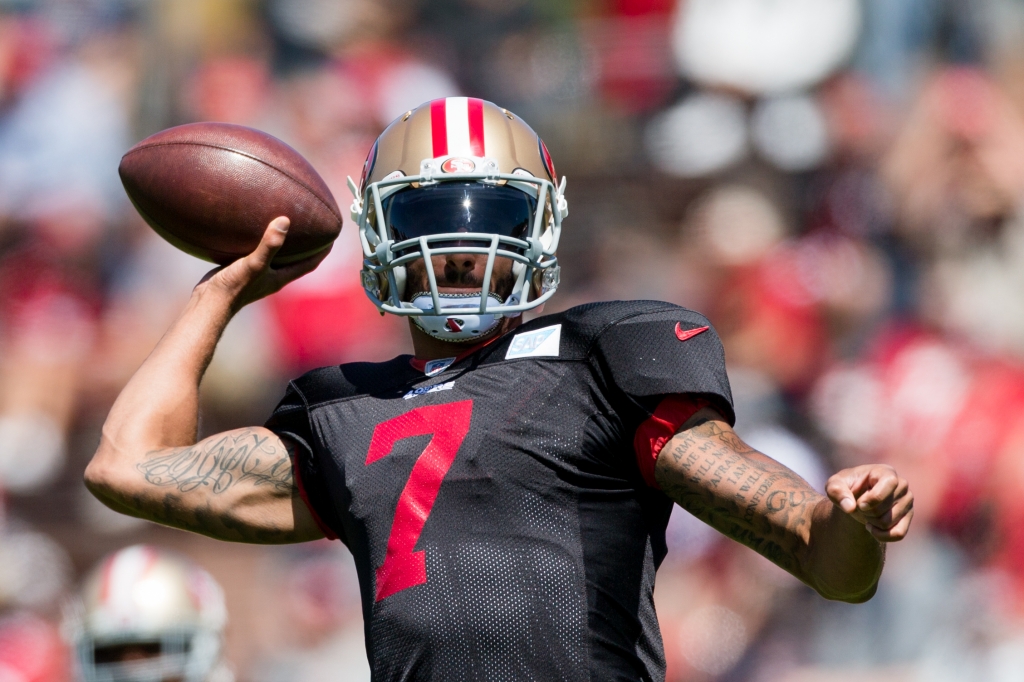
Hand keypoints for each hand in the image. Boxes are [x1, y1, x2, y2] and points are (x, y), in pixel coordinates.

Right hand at [199, 217, 331, 310]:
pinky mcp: (241, 271)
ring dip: (281, 244)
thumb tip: (285, 221)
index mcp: (280, 278)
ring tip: (283, 225)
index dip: (322, 252)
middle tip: (312, 227)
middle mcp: (271, 277)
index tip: (332, 237)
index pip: (309, 264)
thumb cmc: (234, 287)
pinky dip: (258, 243)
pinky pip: (255, 254)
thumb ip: (269, 245)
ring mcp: (256, 275)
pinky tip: (250, 230)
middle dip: (305, 246)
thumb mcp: (254, 263)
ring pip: (275, 257)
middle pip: (295, 260)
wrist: (208, 303)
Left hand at [826, 465, 912, 541]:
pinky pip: (898, 534)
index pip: (889, 483)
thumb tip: (849, 507)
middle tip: (860, 506)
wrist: (855, 498)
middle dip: (866, 512)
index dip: (873, 498)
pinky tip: (872, 528)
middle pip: (884, 509)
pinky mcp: (908, 517)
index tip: (859, 503)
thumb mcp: (834, 485)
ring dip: (871, 522)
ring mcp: (907, 502)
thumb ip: (836, 492)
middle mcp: (902, 485)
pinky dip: (881, 535)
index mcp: (886, 472)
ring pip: (888, 523)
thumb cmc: (845, 487)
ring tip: (866, 513)